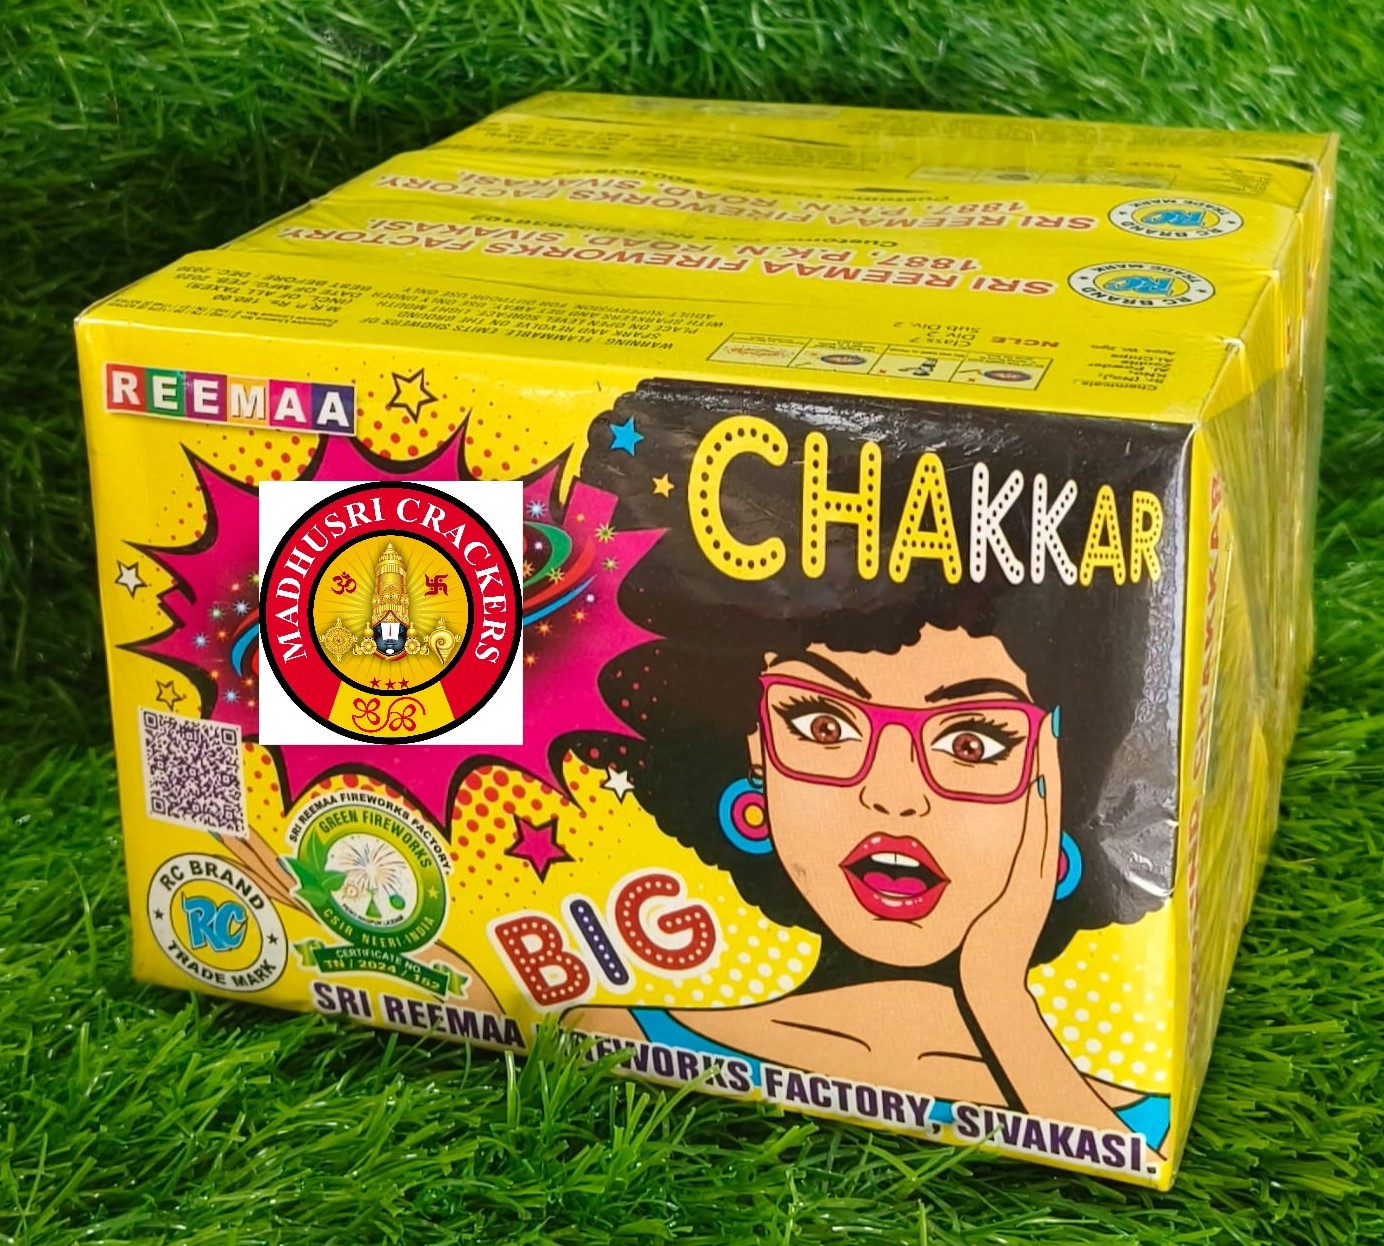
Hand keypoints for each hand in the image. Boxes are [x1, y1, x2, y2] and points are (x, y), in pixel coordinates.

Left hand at [958, 712, 1060, 1005]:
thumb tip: (954, 847)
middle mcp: (1035, 868)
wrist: (986, 991)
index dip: (1038, 770)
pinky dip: (1040, 808)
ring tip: (1046, 729)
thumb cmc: (975, 951)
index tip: (1035, 731)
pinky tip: (1035, 775)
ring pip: (1045, 813)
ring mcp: (1034, 877)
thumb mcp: (983, 903)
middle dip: (1046, 759)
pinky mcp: (1027, 888)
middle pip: (1046, 802)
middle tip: (1047, 715)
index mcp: (1025, 869)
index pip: (1035, 809)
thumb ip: (981, 874)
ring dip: (1047, 771)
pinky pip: (1036, 839)